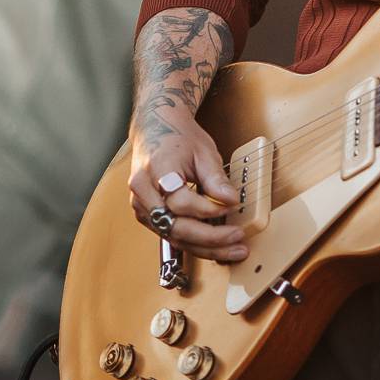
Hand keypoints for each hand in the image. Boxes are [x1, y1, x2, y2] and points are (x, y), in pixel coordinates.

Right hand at [127, 109, 248, 263]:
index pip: (180, 201)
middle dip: (209, 237)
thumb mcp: (203, 151)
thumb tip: (231, 200)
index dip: (208, 208)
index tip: (232, 206)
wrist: (156, 130)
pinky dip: (196, 244)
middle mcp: (143, 192)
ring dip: (206, 248)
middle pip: (175, 226)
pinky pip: (172, 236)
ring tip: (234, 249)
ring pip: (174, 237)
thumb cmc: (178, 138)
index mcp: (156, 170)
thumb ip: (215, 178)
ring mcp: (142, 207)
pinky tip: (218, 247)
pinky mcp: (148, 217)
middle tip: (237, 237)